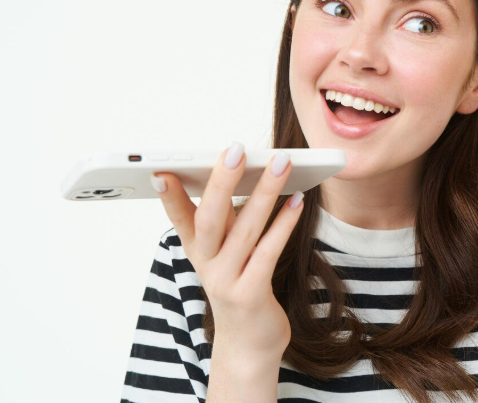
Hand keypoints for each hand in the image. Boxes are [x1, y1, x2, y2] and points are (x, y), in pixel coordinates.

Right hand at [150, 141, 303, 357]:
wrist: (249, 346)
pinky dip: (284, 224)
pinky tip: (298, 202)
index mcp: (198, 251)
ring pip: (245, 229)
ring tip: (280, 162)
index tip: (161, 170)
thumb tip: (243, 175)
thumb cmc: (241, 288)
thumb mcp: (227, 255)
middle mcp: (207, 265)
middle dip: (222, 181)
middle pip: (211, 217)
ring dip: (265, 192)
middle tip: (236, 149)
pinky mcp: (251, 295)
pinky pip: (268, 252)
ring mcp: (227, 281)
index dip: (170, 196)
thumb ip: (230, 221)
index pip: (179, 218)